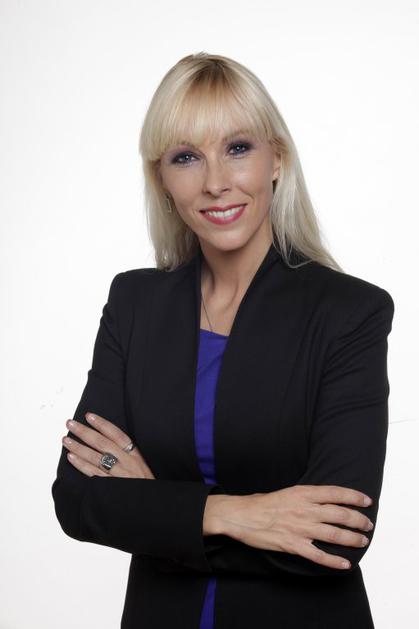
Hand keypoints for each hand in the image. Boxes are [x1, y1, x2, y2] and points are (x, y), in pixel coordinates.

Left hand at [62, 412, 155, 478]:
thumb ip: (127, 455)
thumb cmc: (144, 486)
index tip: (89, 416)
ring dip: (78, 447)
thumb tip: (108, 442)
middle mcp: (126, 462)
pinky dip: (81, 464)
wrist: (152, 505)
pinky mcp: (110, 487)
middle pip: (102, 443)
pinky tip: (71, 457)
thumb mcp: (141, 466)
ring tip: (66, 439)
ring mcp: (118, 474)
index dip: (102, 424)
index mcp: (134, 455)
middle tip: (70, 424)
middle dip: (84, 432)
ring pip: (94, 457)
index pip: (116, 434)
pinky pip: (92, 473)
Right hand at [217, 485, 373, 570]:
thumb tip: (325, 500)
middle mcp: (305, 509)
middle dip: (358, 520)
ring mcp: (300, 528)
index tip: (366, 500)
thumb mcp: (288, 492)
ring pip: (334, 534)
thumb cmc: (262, 503)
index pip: (335, 493)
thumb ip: (306, 496)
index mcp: (303, 493)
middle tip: (367, 524)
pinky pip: (319, 555)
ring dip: (352, 539)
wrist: (241, 515)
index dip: (354, 496)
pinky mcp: (293, 545)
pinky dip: (334, 561)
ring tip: (363, 541)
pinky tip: (345, 564)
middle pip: (340, 514)